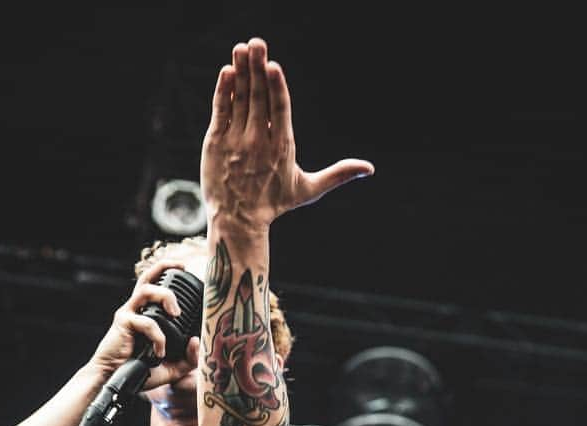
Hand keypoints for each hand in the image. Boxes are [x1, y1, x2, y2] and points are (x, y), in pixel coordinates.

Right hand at [87, 258, 201, 390]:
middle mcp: (137, 309)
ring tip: (176, 313)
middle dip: (165, 266)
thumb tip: (197, 340)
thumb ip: (189, 358)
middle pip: (147, 277)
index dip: (170, 275)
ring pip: (146, 290)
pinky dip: (158, 336)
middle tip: (183, 267)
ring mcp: (129, 314)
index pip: (157, 287)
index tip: (188, 271)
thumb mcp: (172, 367)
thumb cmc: (141, 371)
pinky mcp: (123, 323)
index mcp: (148, 313)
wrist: (115, 381)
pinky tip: (159, 351)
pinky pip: (146, 322)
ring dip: (165, 296)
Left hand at [200, 37, 373, 234]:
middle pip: (259, 99)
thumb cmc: (275, 203)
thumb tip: (370, 169)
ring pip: (240, 101)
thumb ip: (338, 175)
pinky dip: (223, 92)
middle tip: (257, 43)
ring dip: (240, 73)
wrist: (239, 220)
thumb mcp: (310, 189)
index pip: (279, 111)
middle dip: (257, 69)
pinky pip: (220, 112)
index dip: (276, 88)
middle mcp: (258, 142)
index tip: (273, 66)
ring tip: (242, 49)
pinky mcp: (216, 143)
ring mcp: (236, 142)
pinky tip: (227, 71)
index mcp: (282, 148)